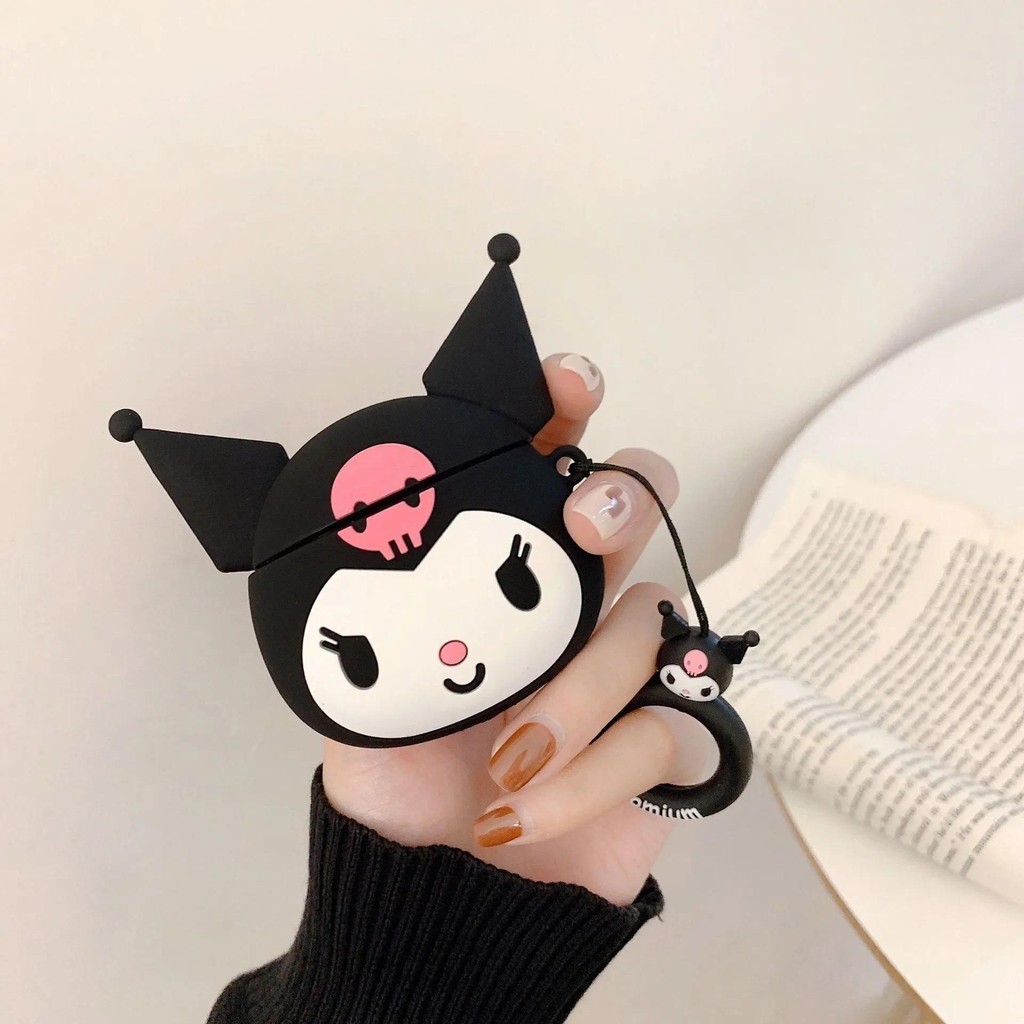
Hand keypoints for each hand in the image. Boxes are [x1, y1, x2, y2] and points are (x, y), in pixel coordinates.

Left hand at [323, 353, 696, 905]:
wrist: (449, 905)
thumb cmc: (400, 795)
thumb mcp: (356, 700)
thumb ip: (356, 623)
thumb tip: (328, 535)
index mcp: (501, 584)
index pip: (541, 472)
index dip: (562, 413)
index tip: (565, 386)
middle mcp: (572, 609)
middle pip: (637, 506)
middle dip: (624, 495)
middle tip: (583, 527)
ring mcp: (628, 672)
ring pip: (643, 626)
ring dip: (572, 697)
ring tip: (506, 766)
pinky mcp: (670, 745)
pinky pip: (665, 727)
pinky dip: (593, 774)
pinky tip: (531, 815)